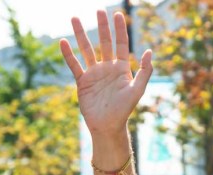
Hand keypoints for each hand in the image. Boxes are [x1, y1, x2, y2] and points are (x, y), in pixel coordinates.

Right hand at [60, 11, 153, 134]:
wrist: (108, 126)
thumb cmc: (124, 110)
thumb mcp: (137, 90)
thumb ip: (145, 71)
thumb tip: (149, 51)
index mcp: (122, 69)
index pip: (121, 44)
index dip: (119, 30)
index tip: (118, 14)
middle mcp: (108, 68)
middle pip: (104, 43)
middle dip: (102, 27)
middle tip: (99, 10)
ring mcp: (94, 74)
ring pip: (86, 50)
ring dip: (81, 35)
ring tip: (75, 18)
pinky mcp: (82, 82)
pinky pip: (74, 65)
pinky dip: (68, 54)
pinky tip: (63, 42)